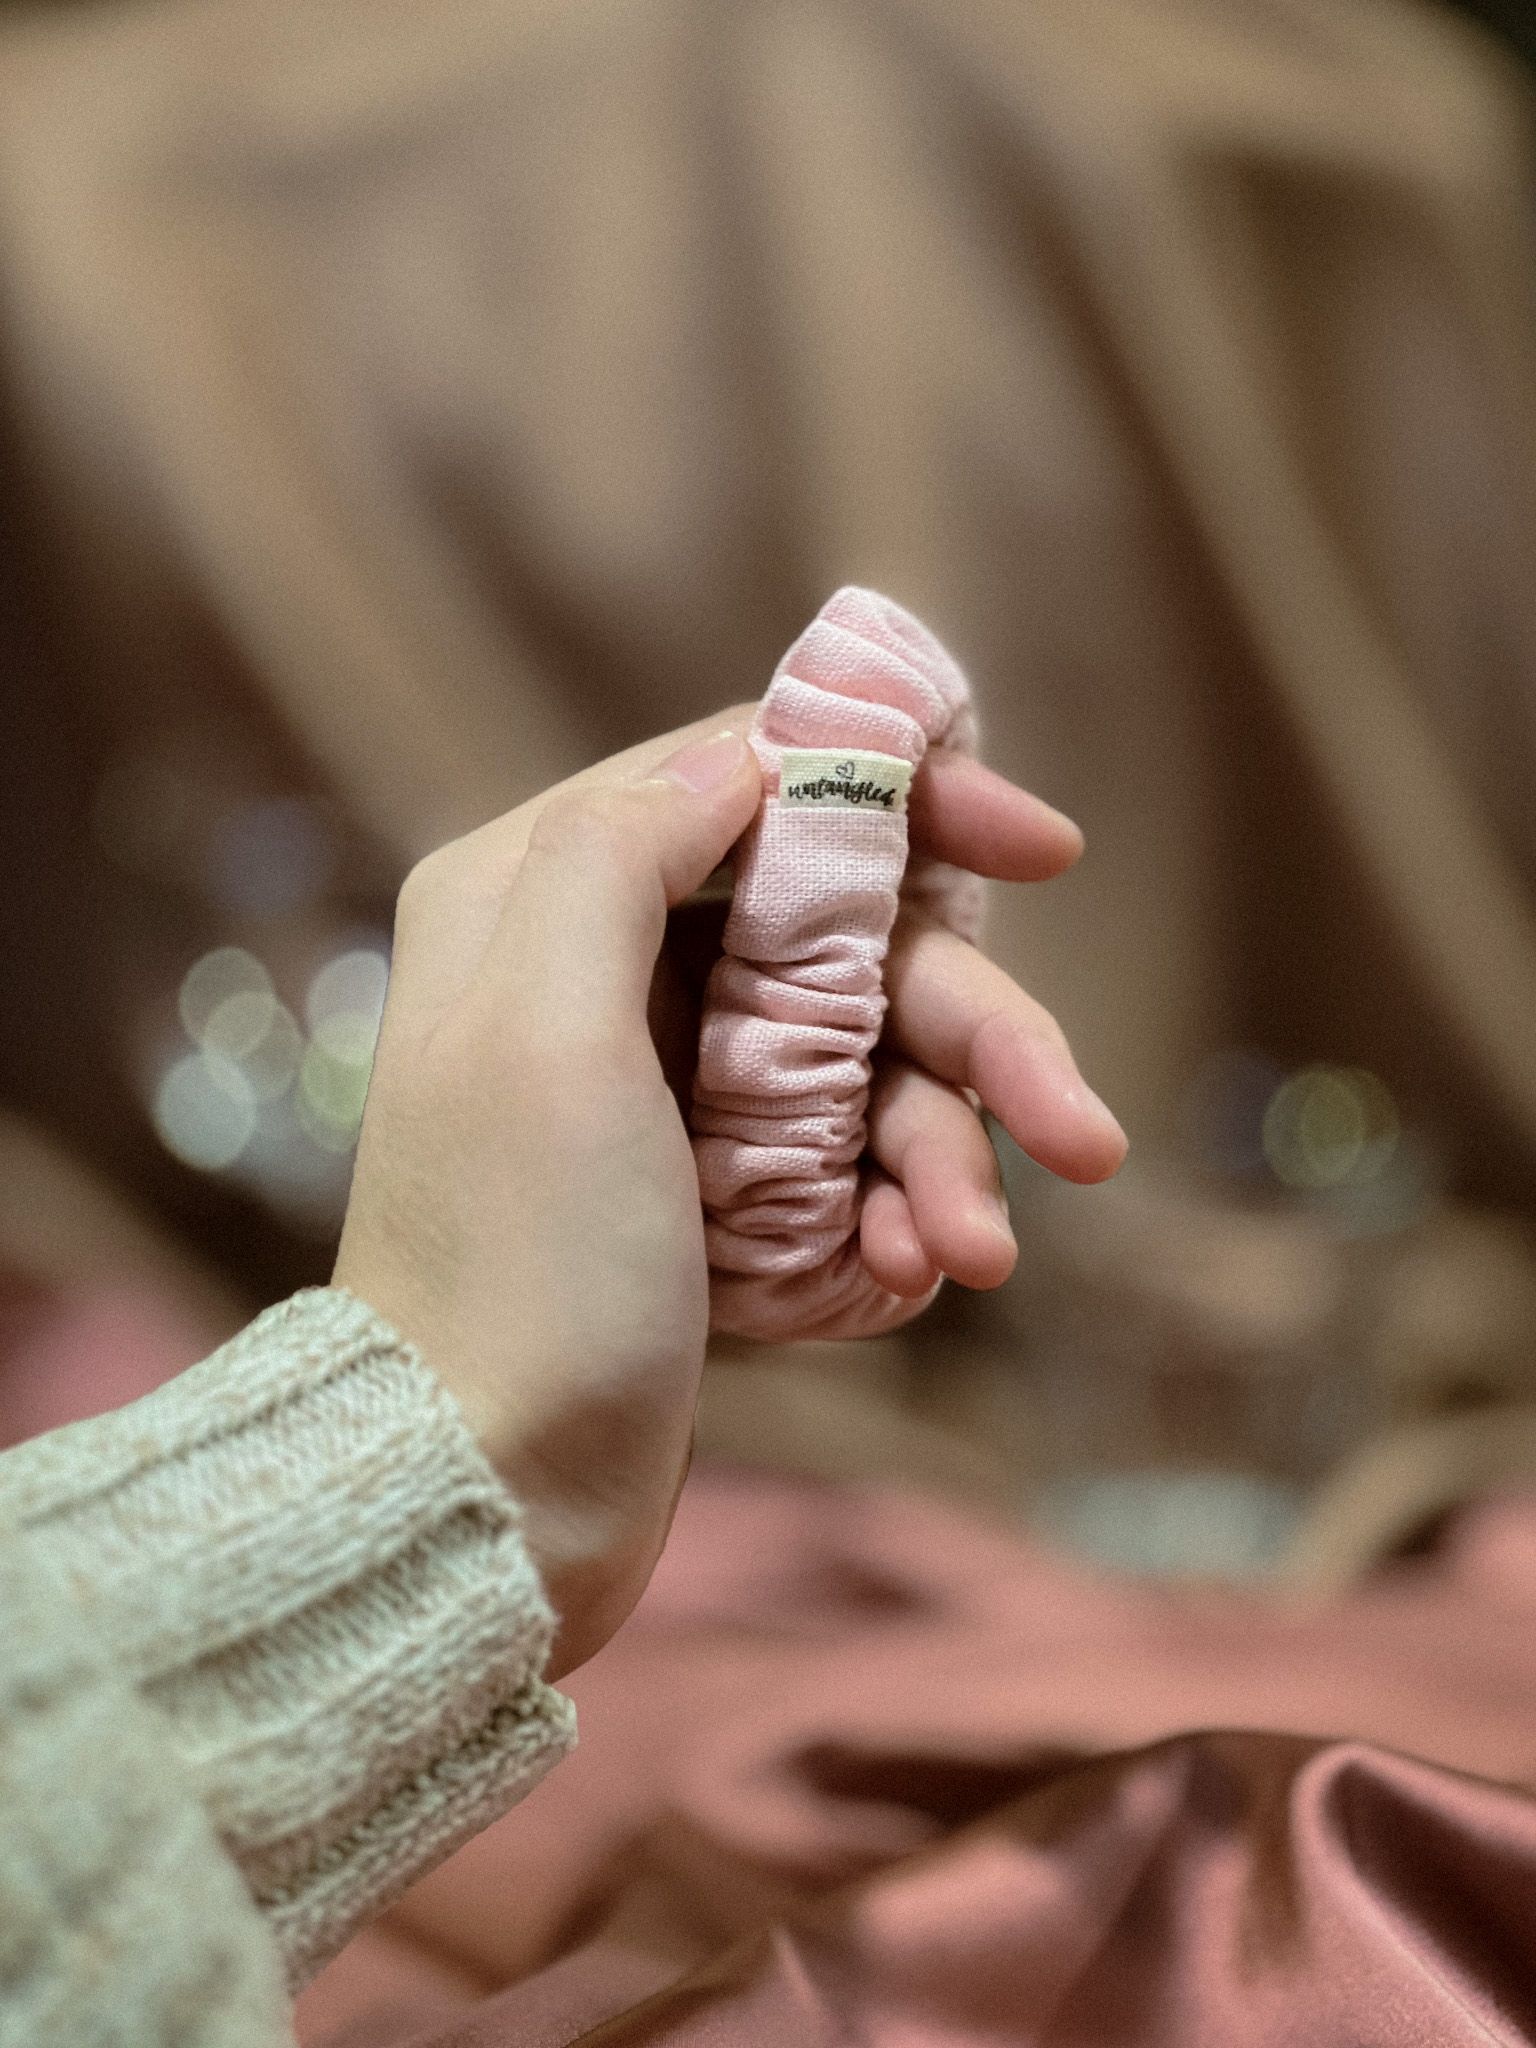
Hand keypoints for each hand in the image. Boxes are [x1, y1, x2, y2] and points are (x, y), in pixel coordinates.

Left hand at [333, 709, 1124, 1674]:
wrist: (489, 1497)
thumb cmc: (514, 1265)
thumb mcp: (541, 1032)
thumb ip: (623, 853)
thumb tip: (749, 750)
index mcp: (542, 895)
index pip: (757, 781)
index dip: (912, 800)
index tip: (1042, 851)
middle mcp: (606, 971)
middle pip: (849, 943)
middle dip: (972, 1038)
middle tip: (1081, 1135)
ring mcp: (668, 1084)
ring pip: (868, 1062)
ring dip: (944, 1154)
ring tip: (972, 1255)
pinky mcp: (715, 1184)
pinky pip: (850, 1161)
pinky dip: (896, 1214)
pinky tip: (910, 1276)